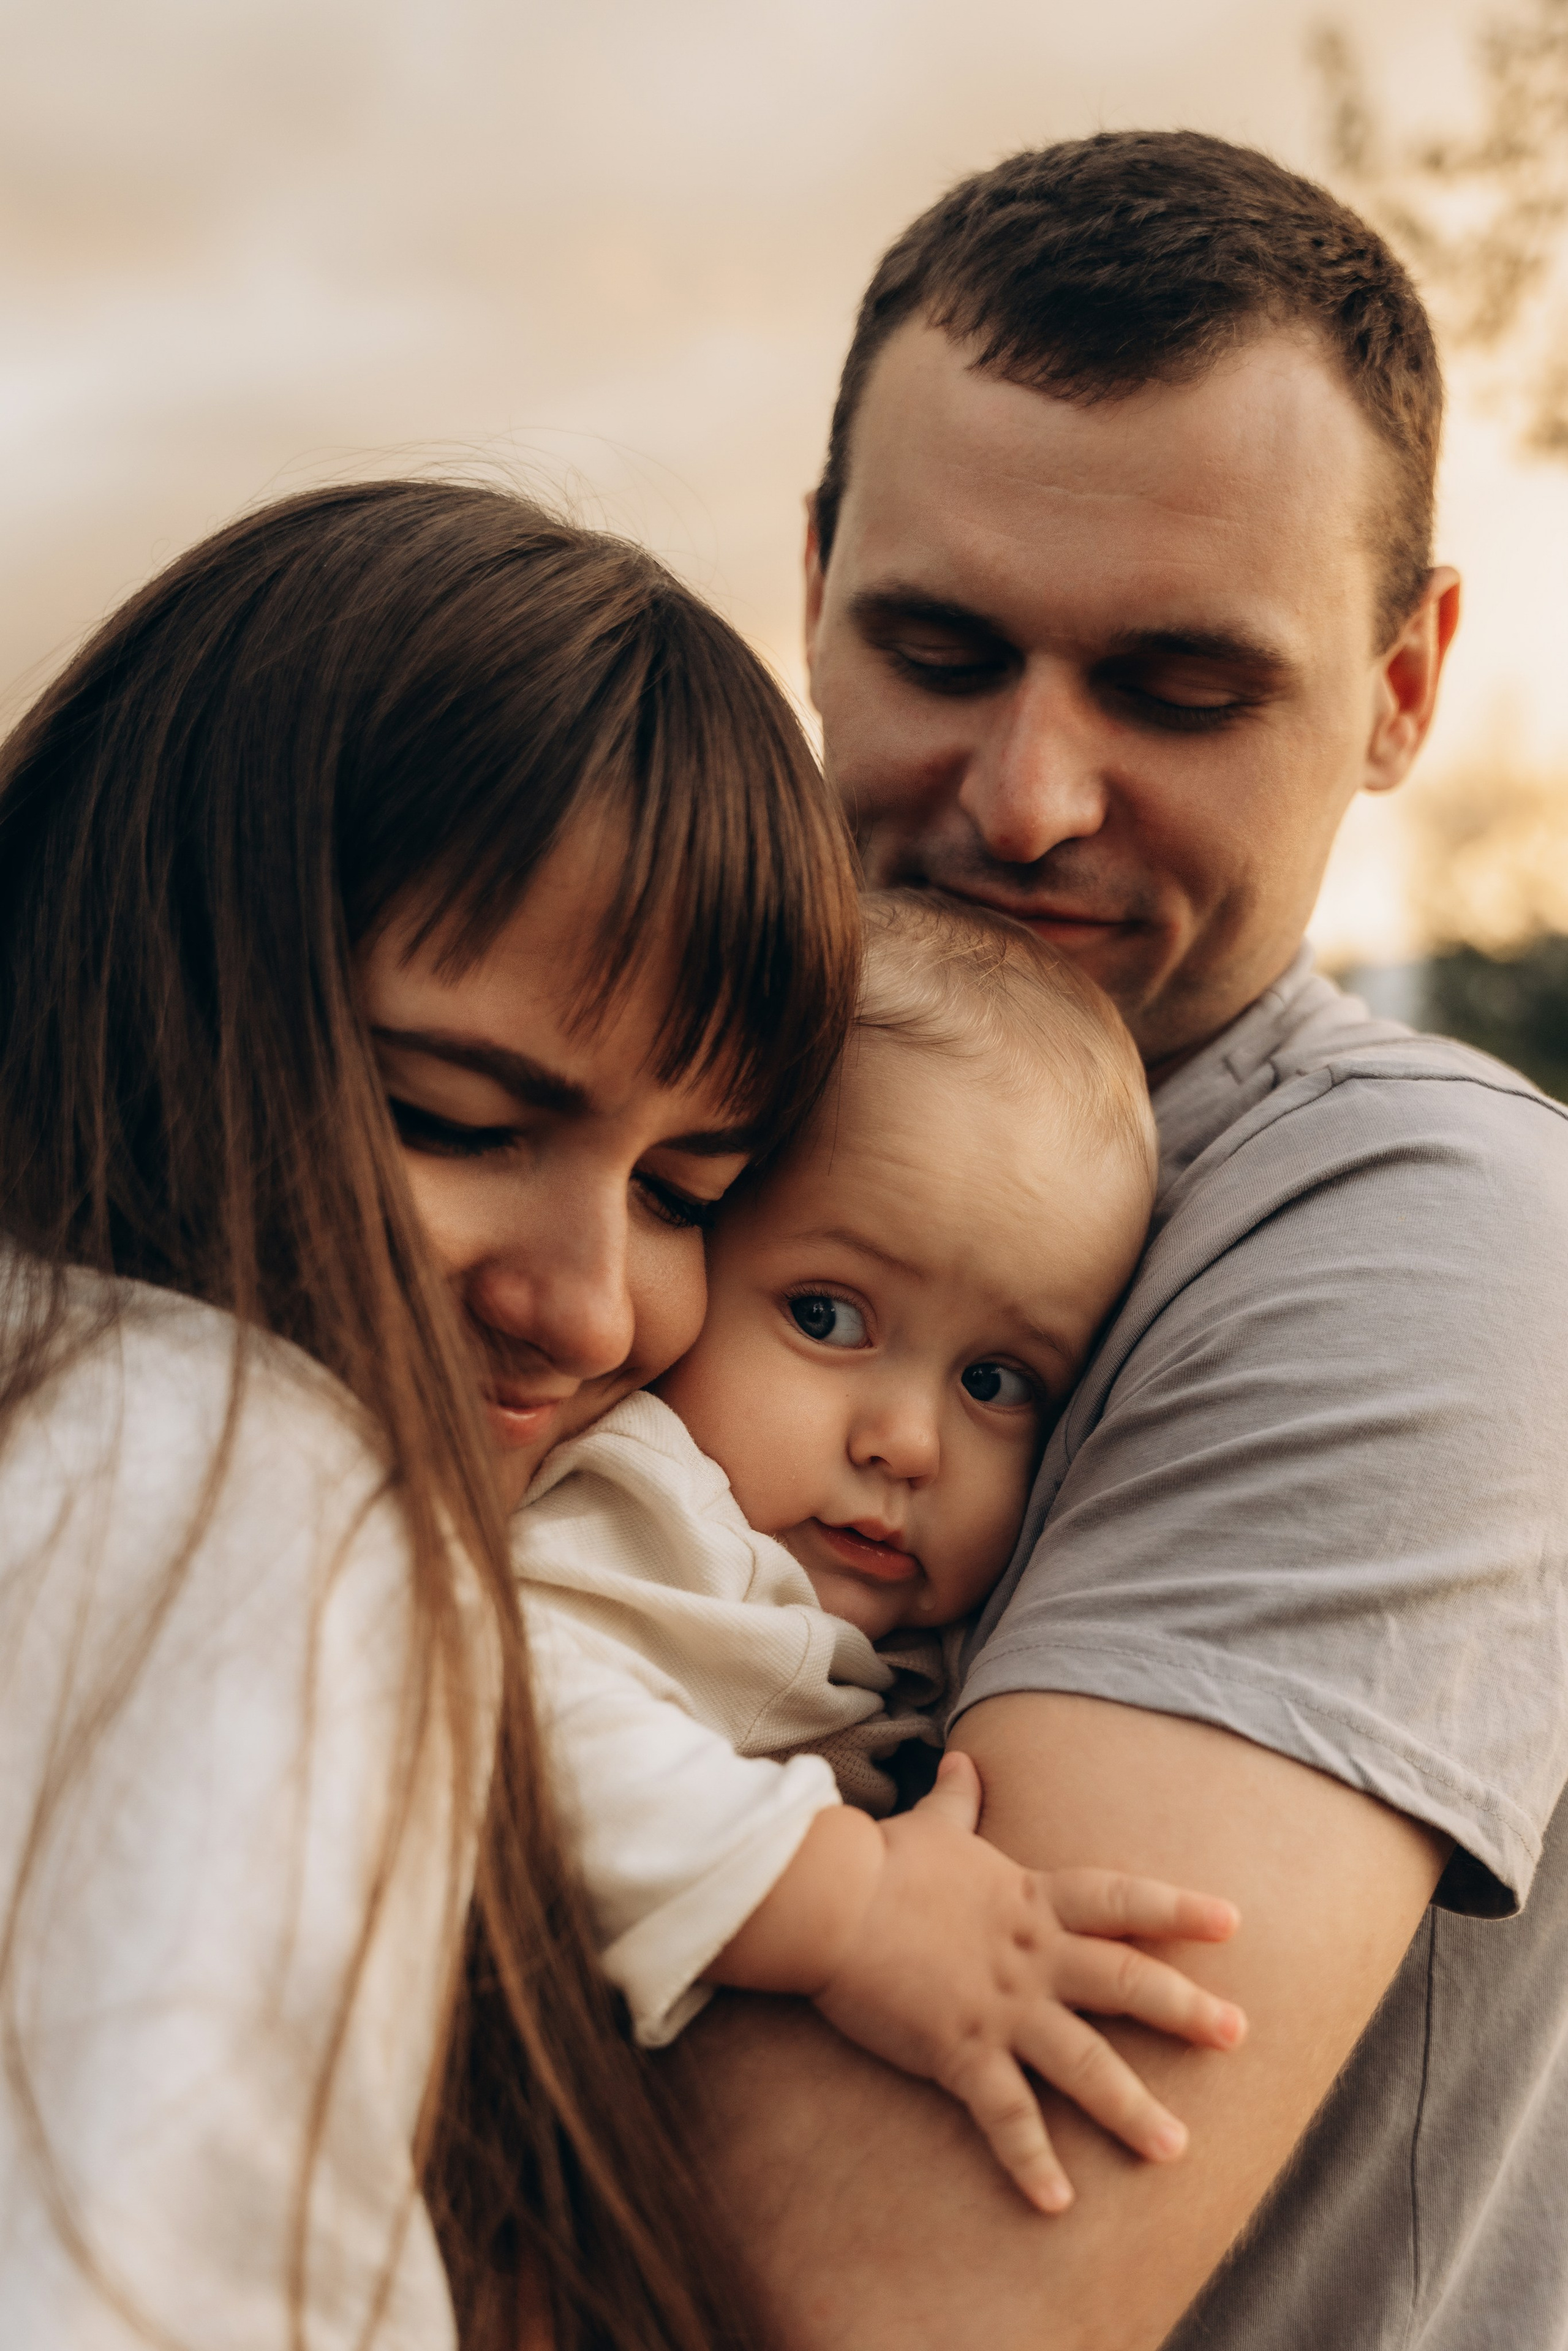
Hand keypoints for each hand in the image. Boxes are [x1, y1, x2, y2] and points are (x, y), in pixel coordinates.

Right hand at [811, 1751, 1245, 2213]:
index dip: (1176, 1909)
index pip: (1118, 1898)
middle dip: (1185, 2009)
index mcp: (1030, 1899)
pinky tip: (1057, 2202)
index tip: (1232, 1923)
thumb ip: (957, 1801)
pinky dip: (1031, 2159)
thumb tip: (965, 1761)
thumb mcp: (931, 1827)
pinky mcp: (958, 2050)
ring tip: (1174, 2147)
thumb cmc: (879, 1862)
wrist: (828, 1900)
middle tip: (1239, 2034)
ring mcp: (999, 2005)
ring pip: (1082, 2061)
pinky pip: (1005, 2114)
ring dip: (1130, 2107)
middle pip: (1124, 1980)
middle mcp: (1030, 1954)